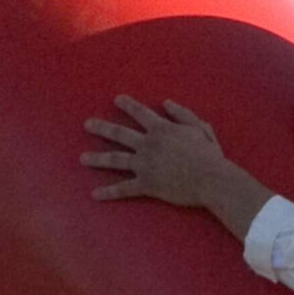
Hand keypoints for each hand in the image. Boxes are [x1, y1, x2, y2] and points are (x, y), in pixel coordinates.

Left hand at [83, 96, 229, 205]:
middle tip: (87, 124)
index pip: (140, 113)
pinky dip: (109, 192)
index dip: (128, 105)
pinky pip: (124, 188)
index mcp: (161, 129)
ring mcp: (145, 165)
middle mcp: (148, 144)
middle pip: (120, 133)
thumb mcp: (200, 128)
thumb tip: (166, 103)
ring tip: (82, 158)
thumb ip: (182, 114)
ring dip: (97, 158)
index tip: (116, 99)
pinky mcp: (147, 184)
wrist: (211, 179)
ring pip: (116, 159)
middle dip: (101, 127)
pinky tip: (95, 194)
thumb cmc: (209, 155)